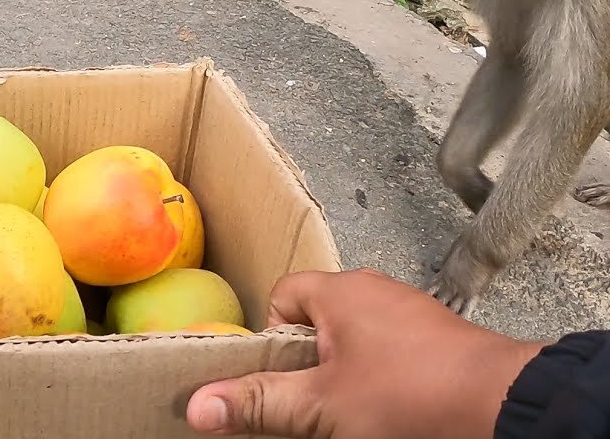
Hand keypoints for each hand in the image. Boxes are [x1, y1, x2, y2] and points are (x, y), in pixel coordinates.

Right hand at [186, 268, 544, 438]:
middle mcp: (376, 292)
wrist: (506, 409)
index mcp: (341, 291)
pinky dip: (383, 382)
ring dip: (346, 378)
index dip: (271, 339)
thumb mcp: (322, 406)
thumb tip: (199, 405)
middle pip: (317, 323)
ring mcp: (412, 315)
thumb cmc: (416, 395)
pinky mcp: (440, 343)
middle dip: (310, 368)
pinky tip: (390, 414)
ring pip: (355, 343)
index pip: (282, 297)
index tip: (278, 379)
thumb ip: (259, 403)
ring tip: (354, 414)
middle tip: (314, 406)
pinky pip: (391, 355)